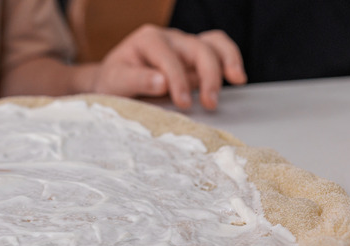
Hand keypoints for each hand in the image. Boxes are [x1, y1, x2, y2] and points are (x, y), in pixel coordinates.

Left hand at [91, 25, 246, 109]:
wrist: (112, 80)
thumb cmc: (113, 81)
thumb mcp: (115, 82)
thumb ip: (136, 80)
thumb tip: (162, 82)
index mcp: (147, 40)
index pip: (168, 58)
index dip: (178, 80)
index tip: (183, 103)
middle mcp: (169, 38)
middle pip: (197, 48)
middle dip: (207, 75)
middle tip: (209, 103)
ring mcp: (183, 45)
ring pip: (213, 44)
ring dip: (226, 62)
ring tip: (236, 81)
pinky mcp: (193, 56)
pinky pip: (217, 48)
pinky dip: (230, 58)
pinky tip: (237, 76)